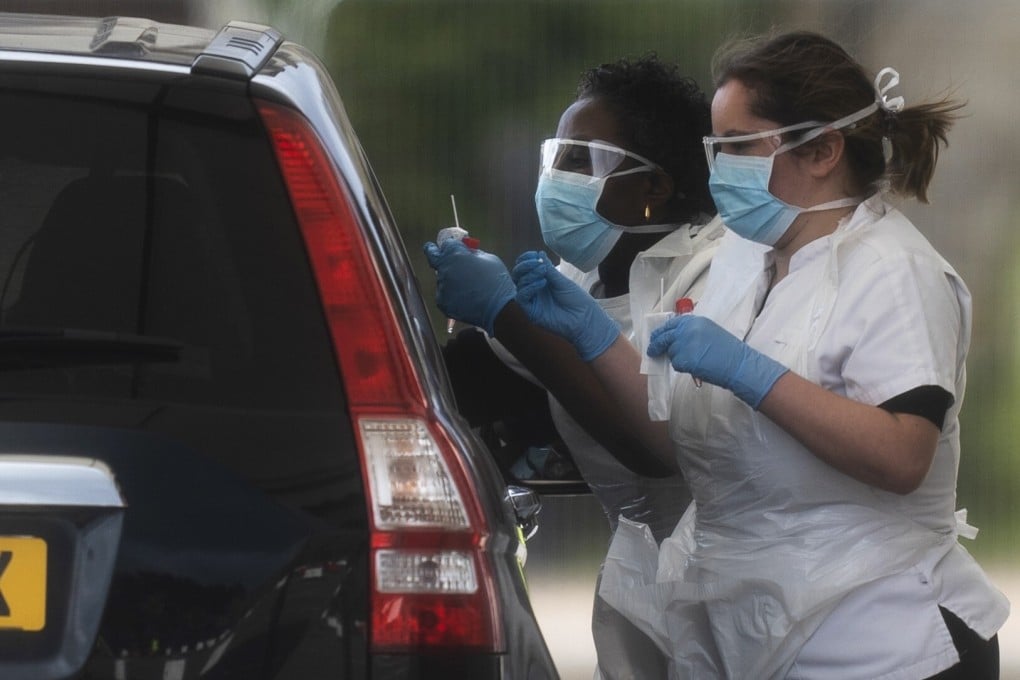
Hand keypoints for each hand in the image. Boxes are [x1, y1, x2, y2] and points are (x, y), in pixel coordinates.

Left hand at [423, 240, 514, 334]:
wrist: (498, 309)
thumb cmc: (497, 282)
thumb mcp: (489, 259)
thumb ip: (474, 253)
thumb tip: (467, 253)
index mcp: (455, 254)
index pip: (446, 243)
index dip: (452, 245)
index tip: (453, 246)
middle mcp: (444, 268)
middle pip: (433, 256)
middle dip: (433, 252)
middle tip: (433, 251)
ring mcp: (441, 286)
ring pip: (442, 278)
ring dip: (450, 278)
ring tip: (468, 287)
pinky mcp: (441, 302)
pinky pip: (444, 294)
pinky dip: (452, 294)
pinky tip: (466, 298)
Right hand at [511, 251, 618, 360]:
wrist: (584, 318)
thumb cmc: (576, 300)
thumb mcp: (562, 281)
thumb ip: (549, 269)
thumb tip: (539, 253)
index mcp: (540, 281)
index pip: (525, 268)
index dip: (526, 259)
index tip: (535, 254)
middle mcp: (533, 291)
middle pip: (517, 275)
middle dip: (525, 265)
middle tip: (538, 262)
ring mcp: (531, 301)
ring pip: (519, 284)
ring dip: (529, 274)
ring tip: (543, 271)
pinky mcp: (530, 312)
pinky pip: (522, 297)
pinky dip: (530, 287)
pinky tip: (542, 282)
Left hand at [646, 314, 787, 407]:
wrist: (738, 364)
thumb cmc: (727, 350)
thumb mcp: (708, 331)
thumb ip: (691, 331)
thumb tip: (673, 338)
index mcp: (694, 321)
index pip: (670, 324)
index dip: (661, 332)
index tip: (655, 337)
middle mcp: (687, 330)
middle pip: (663, 337)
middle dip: (656, 345)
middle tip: (652, 351)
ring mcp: (684, 344)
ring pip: (671, 353)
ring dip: (677, 358)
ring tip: (694, 360)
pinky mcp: (684, 359)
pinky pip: (676, 364)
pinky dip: (683, 367)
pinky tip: (696, 366)